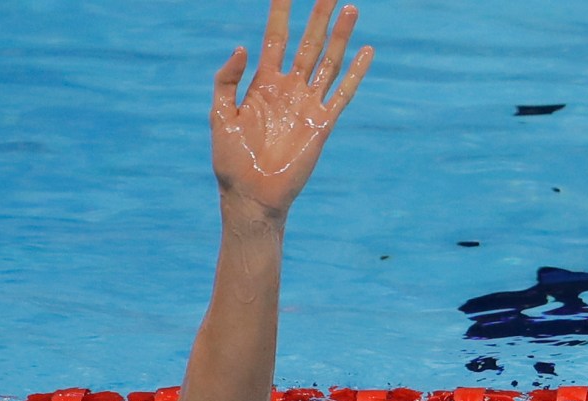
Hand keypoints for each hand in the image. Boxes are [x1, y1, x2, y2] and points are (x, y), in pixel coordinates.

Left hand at [210, 0, 370, 220]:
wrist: (251, 196)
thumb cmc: (231, 160)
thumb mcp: (220, 115)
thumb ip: (227, 80)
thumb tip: (242, 48)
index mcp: (264, 83)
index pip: (276, 38)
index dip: (281, 12)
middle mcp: (289, 88)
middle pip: (307, 42)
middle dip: (317, 15)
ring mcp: (307, 104)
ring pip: (328, 61)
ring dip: (340, 36)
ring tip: (350, 8)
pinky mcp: (322, 123)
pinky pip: (342, 93)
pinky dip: (356, 73)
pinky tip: (367, 52)